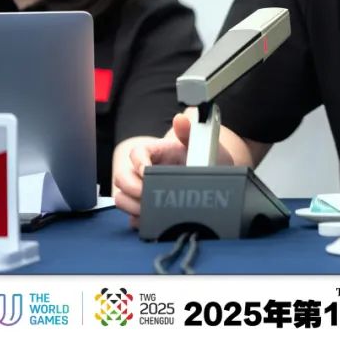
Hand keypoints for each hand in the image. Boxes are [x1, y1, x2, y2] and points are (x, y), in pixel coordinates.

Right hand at [112, 112, 234, 228]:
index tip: (147, 171)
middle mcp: (145, 171)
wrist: (217, 175)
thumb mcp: (201, 144)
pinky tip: (152, 220)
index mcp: (156, 152)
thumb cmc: (207, 157)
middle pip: (122, 177)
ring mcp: (144, 190)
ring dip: (132, 205)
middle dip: (131, 187)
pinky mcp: (147, 208)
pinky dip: (139, 220)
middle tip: (147, 194)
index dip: (137, 162)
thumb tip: (180, 119)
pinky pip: (132, 217)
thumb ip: (189, 132)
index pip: (136, 153)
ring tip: (149, 210)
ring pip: (122, 198)